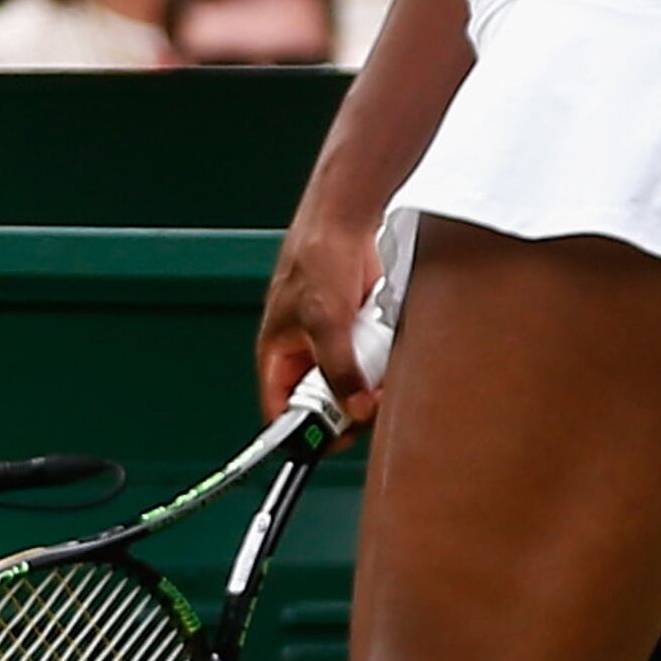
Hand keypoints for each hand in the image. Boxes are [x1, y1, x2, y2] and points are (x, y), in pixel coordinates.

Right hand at [258, 193, 384, 436]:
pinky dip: (379, 359)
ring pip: (350, 381)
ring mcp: (331, 341)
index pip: (281, 408)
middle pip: (322, 400)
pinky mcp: (356, 330)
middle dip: (346, 404)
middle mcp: (301, 350)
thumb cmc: (318, 257)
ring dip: (367, 381)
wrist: (347, 220)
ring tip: (378, 370)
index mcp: (277, 352)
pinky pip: (369, 360)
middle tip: (366, 404)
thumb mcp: (326, 322)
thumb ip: (340, 370)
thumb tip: (356, 408)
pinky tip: (384, 347)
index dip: (303, 430)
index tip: (332, 441)